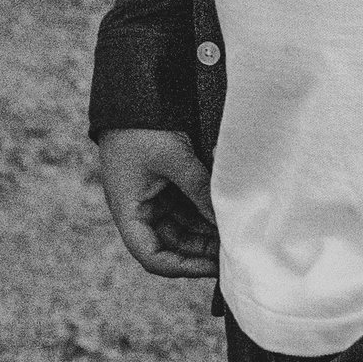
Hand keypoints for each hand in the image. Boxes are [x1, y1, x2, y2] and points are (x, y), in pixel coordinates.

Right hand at [95, 130, 218, 281]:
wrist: (132, 94)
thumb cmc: (143, 127)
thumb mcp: (175, 159)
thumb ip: (200, 191)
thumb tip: (225, 222)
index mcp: (128, 211)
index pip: (151, 256)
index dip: (181, 267)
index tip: (211, 265)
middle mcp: (139, 211)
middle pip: (171, 245)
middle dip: (201, 250)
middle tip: (231, 250)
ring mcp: (152, 199)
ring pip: (182, 229)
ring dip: (205, 233)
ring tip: (233, 234)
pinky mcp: (164, 186)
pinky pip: (186, 209)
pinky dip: (204, 214)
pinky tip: (225, 216)